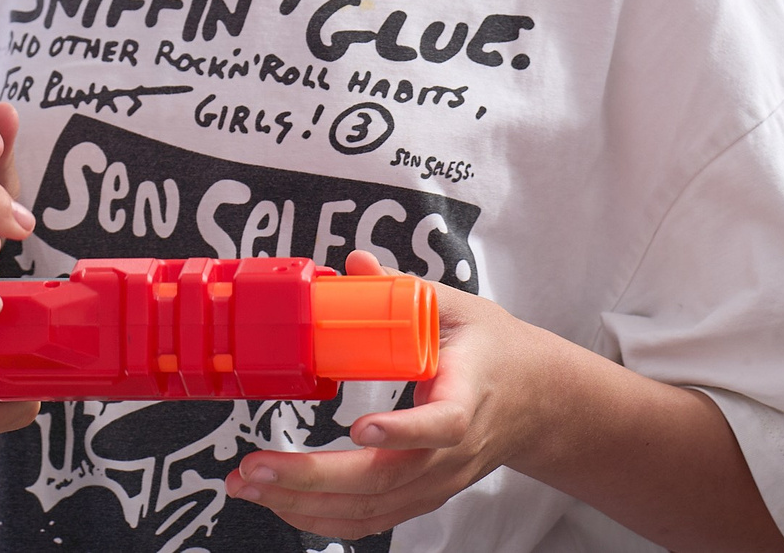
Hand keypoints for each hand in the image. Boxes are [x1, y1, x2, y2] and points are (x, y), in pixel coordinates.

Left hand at [227, 253, 783, 552]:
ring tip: (247, 484)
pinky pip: (370, 518)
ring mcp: (436, 481)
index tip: (361, 427)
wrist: (536, 402)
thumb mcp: (457, 307)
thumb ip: (405, 288)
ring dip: (304, 504)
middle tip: (254, 466)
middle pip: (388, 478)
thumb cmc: (491, 350)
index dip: (405, 431)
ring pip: (372, 509)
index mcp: (468, 397)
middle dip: (314, 478)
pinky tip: (275, 501)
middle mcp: (451, 452)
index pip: (444, 424)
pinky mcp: (419, 495)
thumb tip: (356, 265)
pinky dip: (320, 517)